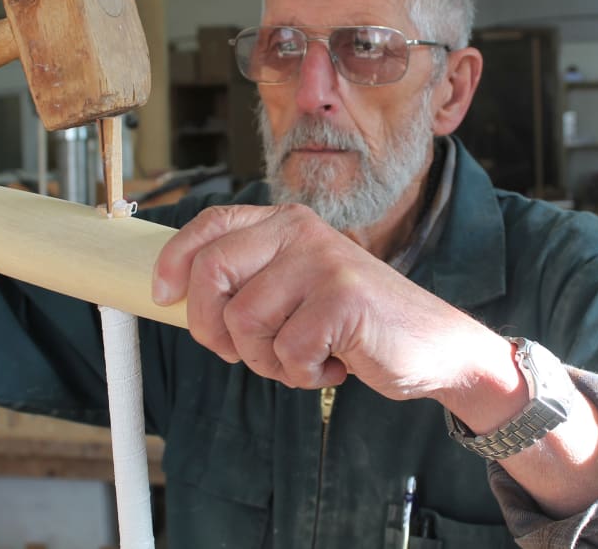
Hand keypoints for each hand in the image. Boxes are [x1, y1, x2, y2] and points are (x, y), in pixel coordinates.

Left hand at [152, 203, 504, 400]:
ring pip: (244, 321)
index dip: (175, 260)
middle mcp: (301, 233)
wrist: (435, 347)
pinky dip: (304, 374)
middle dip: (211, 328)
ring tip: (304, 357)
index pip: (212, 225)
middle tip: (241, 352)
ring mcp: (323, 262)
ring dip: (266, 360)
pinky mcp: (342, 300)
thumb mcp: (300, 287)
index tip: (161, 295)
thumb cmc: (357, 323)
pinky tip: (334, 364)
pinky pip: (286, 351)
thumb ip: (253, 281)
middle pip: (211, 273)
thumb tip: (179, 298)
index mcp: (287, 223)